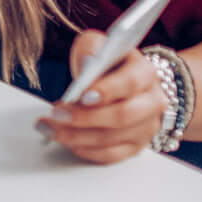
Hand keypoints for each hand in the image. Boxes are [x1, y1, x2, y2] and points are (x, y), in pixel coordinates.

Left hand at [36, 30, 165, 163]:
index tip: (81, 95)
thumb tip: (87, 61)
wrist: (129, 85)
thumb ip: (92, 47)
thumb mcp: (101, 46)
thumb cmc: (111, 65)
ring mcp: (146, 127)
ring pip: (113, 138)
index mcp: (145, 73)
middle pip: (122, 115)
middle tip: (56, 113)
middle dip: (85, 117)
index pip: (130, 82)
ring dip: (77, 136)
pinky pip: (111, 155)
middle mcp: (152, 102)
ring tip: (49, 128)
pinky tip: (67, 142)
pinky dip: (86, 150)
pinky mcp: (136, 146)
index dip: (106, 90)